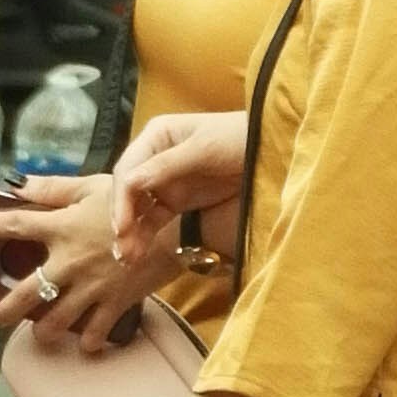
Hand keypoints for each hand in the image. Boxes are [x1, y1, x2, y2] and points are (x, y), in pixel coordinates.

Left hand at [0, 182, 149, 347]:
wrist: (178, 226)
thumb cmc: (134, 203)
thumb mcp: (91, 187)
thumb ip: (51, 188)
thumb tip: (15, 181)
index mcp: (61, 227)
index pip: (11, 225)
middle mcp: (69, 261)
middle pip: (24, 293)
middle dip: (3, 311)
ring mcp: (91, 287)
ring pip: (55, 321)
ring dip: (45, 330)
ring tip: (40, 332)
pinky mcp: (114, 303)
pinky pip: (95, 331)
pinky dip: (90, 340)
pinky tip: (86, 342)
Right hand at [114, 107, 244, 260]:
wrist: (275, 150)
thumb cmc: (241, 138)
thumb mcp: (205, 149)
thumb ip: (167, 166)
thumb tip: (129, 183)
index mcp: (157, 136)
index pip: (129, 169)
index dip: (121, 199)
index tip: (121, 227)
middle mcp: (154, 156)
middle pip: (128, 190)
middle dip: (123, 220)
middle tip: (122, 251)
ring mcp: (164, 180)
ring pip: (137, 208)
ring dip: (130, 232)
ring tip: (127, 261)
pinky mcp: (177, 199)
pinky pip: (154, 219)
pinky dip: (144, 236)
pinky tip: (137, 255)